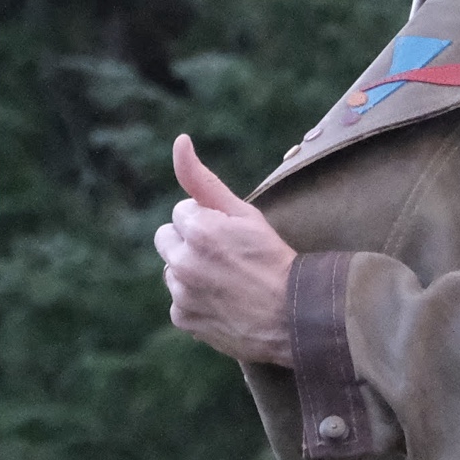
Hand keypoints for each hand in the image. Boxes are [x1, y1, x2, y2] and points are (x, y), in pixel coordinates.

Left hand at [152, 134, 295, 364]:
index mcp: (197, 230)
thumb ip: (203, 180)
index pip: (182, 212)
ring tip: (225, 280)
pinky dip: (195, 301)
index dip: (208, 220)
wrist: (293, 315)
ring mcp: (181, 293)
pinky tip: (223, 301)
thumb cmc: (272, 258)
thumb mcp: (244, 213)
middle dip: (188, 241)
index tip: (230, 235)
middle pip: (166, 238)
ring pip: (171, 270)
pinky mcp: (183, 318)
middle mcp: (183, 262)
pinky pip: (178, 301)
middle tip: (223, 255)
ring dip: (189, 271)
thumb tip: (179, 141)